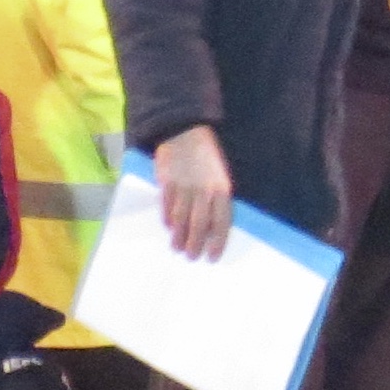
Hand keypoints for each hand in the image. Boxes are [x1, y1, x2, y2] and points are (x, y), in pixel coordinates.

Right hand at [155, 124, 232, 260]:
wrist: (185, 132)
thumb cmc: (206, 158)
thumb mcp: (220, 176)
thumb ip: (216, 199)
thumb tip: (211, 225)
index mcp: (222, 189)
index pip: (221, 222)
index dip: (217, 241)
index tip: (212, 257)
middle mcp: (204, 190)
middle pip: (200, 224)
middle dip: (196, 243)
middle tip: (192, 257)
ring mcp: (185, 186)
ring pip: (182, 218)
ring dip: (179, 236)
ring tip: (177, 248)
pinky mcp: (167, 181)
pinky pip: (167, 204)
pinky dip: (167, 218)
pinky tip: (167, 227)